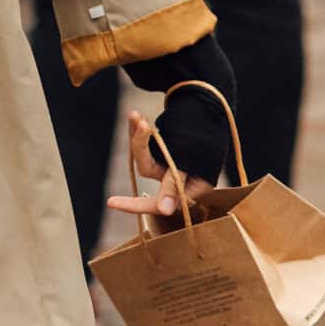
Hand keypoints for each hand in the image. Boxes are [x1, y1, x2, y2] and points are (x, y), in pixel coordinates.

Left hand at [106, 108, 214, 223]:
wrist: (214, 114)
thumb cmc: (208, 139)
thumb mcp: (192, 163)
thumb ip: (175, 184)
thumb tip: (165, 211)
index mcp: (189, 190)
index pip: (158, 205)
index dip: (134, 205)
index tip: (110, 202)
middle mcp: (175, 180)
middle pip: (147, 169)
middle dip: (140, 144)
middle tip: (139, 122)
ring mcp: (168, 165)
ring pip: (143, 154)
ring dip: (138, 134)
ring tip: (135, 115)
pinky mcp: (162, 152)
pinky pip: (145, 143)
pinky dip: (138, 130)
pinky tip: (133, 116)